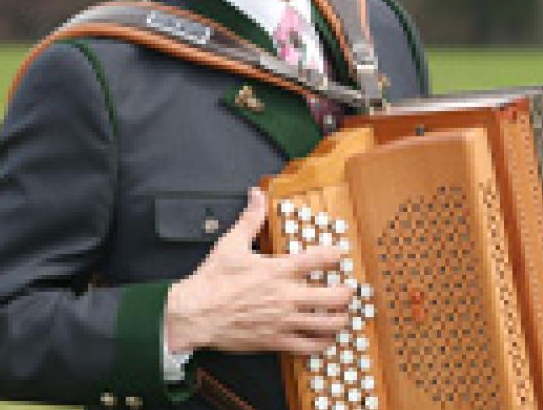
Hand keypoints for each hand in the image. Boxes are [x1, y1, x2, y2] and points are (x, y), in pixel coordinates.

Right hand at [165, 187, 352, 354]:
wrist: (195, 314)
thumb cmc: (212, 280)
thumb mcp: (231, 243)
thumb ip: (250, 219)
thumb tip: (257, 195)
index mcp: (278, 270)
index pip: (319, 259)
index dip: (335, 255)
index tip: (339, 254)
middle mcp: (286, 296)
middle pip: (333, 297)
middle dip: (346, 293)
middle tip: (347, 290)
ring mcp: (283, 321)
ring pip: (327, 324)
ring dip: (340, 318)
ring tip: (341, 314)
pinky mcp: (276, 341)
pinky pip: (309, 347)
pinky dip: (323, 343)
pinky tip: (325, 338)